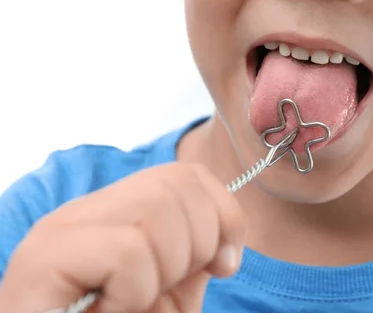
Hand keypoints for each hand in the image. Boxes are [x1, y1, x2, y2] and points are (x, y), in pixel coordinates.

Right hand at [0, 162, 244, 311]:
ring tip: (134, 302)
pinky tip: (111, 310)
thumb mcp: (173, 291)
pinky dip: (136, 292)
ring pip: (156, 207)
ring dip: (166, 271)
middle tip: (166, 290)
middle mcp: (87, 210)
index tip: (226, 264)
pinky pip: (127, 250)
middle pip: (176, 183)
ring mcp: (62, 229)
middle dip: (198, 245)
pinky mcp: (44, 257)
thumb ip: (199, 253)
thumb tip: (227, 243)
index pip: (186, 174)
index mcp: (117, 213)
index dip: (223, 215)